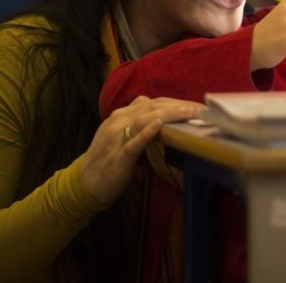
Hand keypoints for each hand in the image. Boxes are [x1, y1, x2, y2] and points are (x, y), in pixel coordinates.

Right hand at [79, 96, 201, 205]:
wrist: (85, 183)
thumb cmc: (109, 160)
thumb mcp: (123, 136)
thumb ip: (140, 125)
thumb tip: (165, 120)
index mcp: (121, 115)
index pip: (153, 102)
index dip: (175, 102)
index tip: (196, 105)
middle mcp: (117, 121)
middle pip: (152, 107)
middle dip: (178, 106)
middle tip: (201, 108)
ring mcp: (116, 138)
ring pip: (144, 119)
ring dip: (169, 114)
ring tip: (189, 113)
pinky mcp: (117, 157)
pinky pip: (133, 143)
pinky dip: (146, 133)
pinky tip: (159, 125)